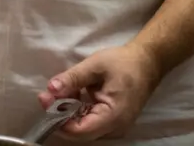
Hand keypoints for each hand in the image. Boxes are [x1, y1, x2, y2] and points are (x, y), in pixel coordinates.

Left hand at [37, 43, 162, 140]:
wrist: (147, 62)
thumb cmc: (124, 63)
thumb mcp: (95, 66)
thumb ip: (73, 78)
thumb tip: (51, 89)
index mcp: (113, 116)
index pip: (80, 131)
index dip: (59, 120)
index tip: (45, 101)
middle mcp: (115, 127)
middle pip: (80, 131)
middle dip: (60, 114)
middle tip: (46, 95)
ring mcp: (114, 125)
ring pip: (83, 126)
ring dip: (67, 111)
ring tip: (57, 91)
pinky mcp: (112, 120)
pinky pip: (90, 120)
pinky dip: (77, 109)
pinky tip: (71, 93)